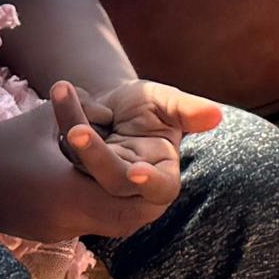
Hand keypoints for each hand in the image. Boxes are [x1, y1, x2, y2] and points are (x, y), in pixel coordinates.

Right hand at [0, 109, 179, 250]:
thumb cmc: (2, 141)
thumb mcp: (45, 116)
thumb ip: (86, 111)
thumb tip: (114, 114)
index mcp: (69, 192)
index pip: (129, 204)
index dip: (148, 190)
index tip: (155, 167)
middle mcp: (66, 221)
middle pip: (125, 223)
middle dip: (141, 202)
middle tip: (150, 177)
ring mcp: (55, 233)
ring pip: (107, 228)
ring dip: (120, 206)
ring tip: (127, 179)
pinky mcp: (45, 235)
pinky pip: (85, 226)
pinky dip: (97, 209)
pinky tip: (93, 186)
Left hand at [49, 78, 215, 195]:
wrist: (113, 104)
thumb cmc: (148, 105)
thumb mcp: (167, 102)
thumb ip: (188, 110)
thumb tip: (216, 115)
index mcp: (163, 171)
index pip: (162, 187)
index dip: (150, 182)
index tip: (137, 171)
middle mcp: (130, 182)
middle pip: (113, 181)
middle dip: (96, 156)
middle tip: (76, 130)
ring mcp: (99, 177)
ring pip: (82, 164)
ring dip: (72, 127)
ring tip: (64, 92)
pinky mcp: (72, 166)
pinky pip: (62, 148)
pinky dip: (64, 114)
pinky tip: (64, 91)